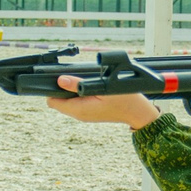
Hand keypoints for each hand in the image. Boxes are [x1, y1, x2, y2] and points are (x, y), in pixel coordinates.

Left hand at [45, 76, 160, 129]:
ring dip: (70, 89)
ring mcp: (84, 113)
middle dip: (60, 88)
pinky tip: (87, 85)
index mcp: (79, 110)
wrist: (138, 112)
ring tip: (81, 79)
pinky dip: (77, 93)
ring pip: (67, 100)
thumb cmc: (124, 100)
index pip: (52, 101)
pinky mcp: (89, 111)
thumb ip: (79, 84)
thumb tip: (60, 80)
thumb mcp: (102, 88)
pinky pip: (76, 101)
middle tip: (71, 76)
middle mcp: (79, 114)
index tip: (58, 79)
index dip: (52, 89)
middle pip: (58, 100)